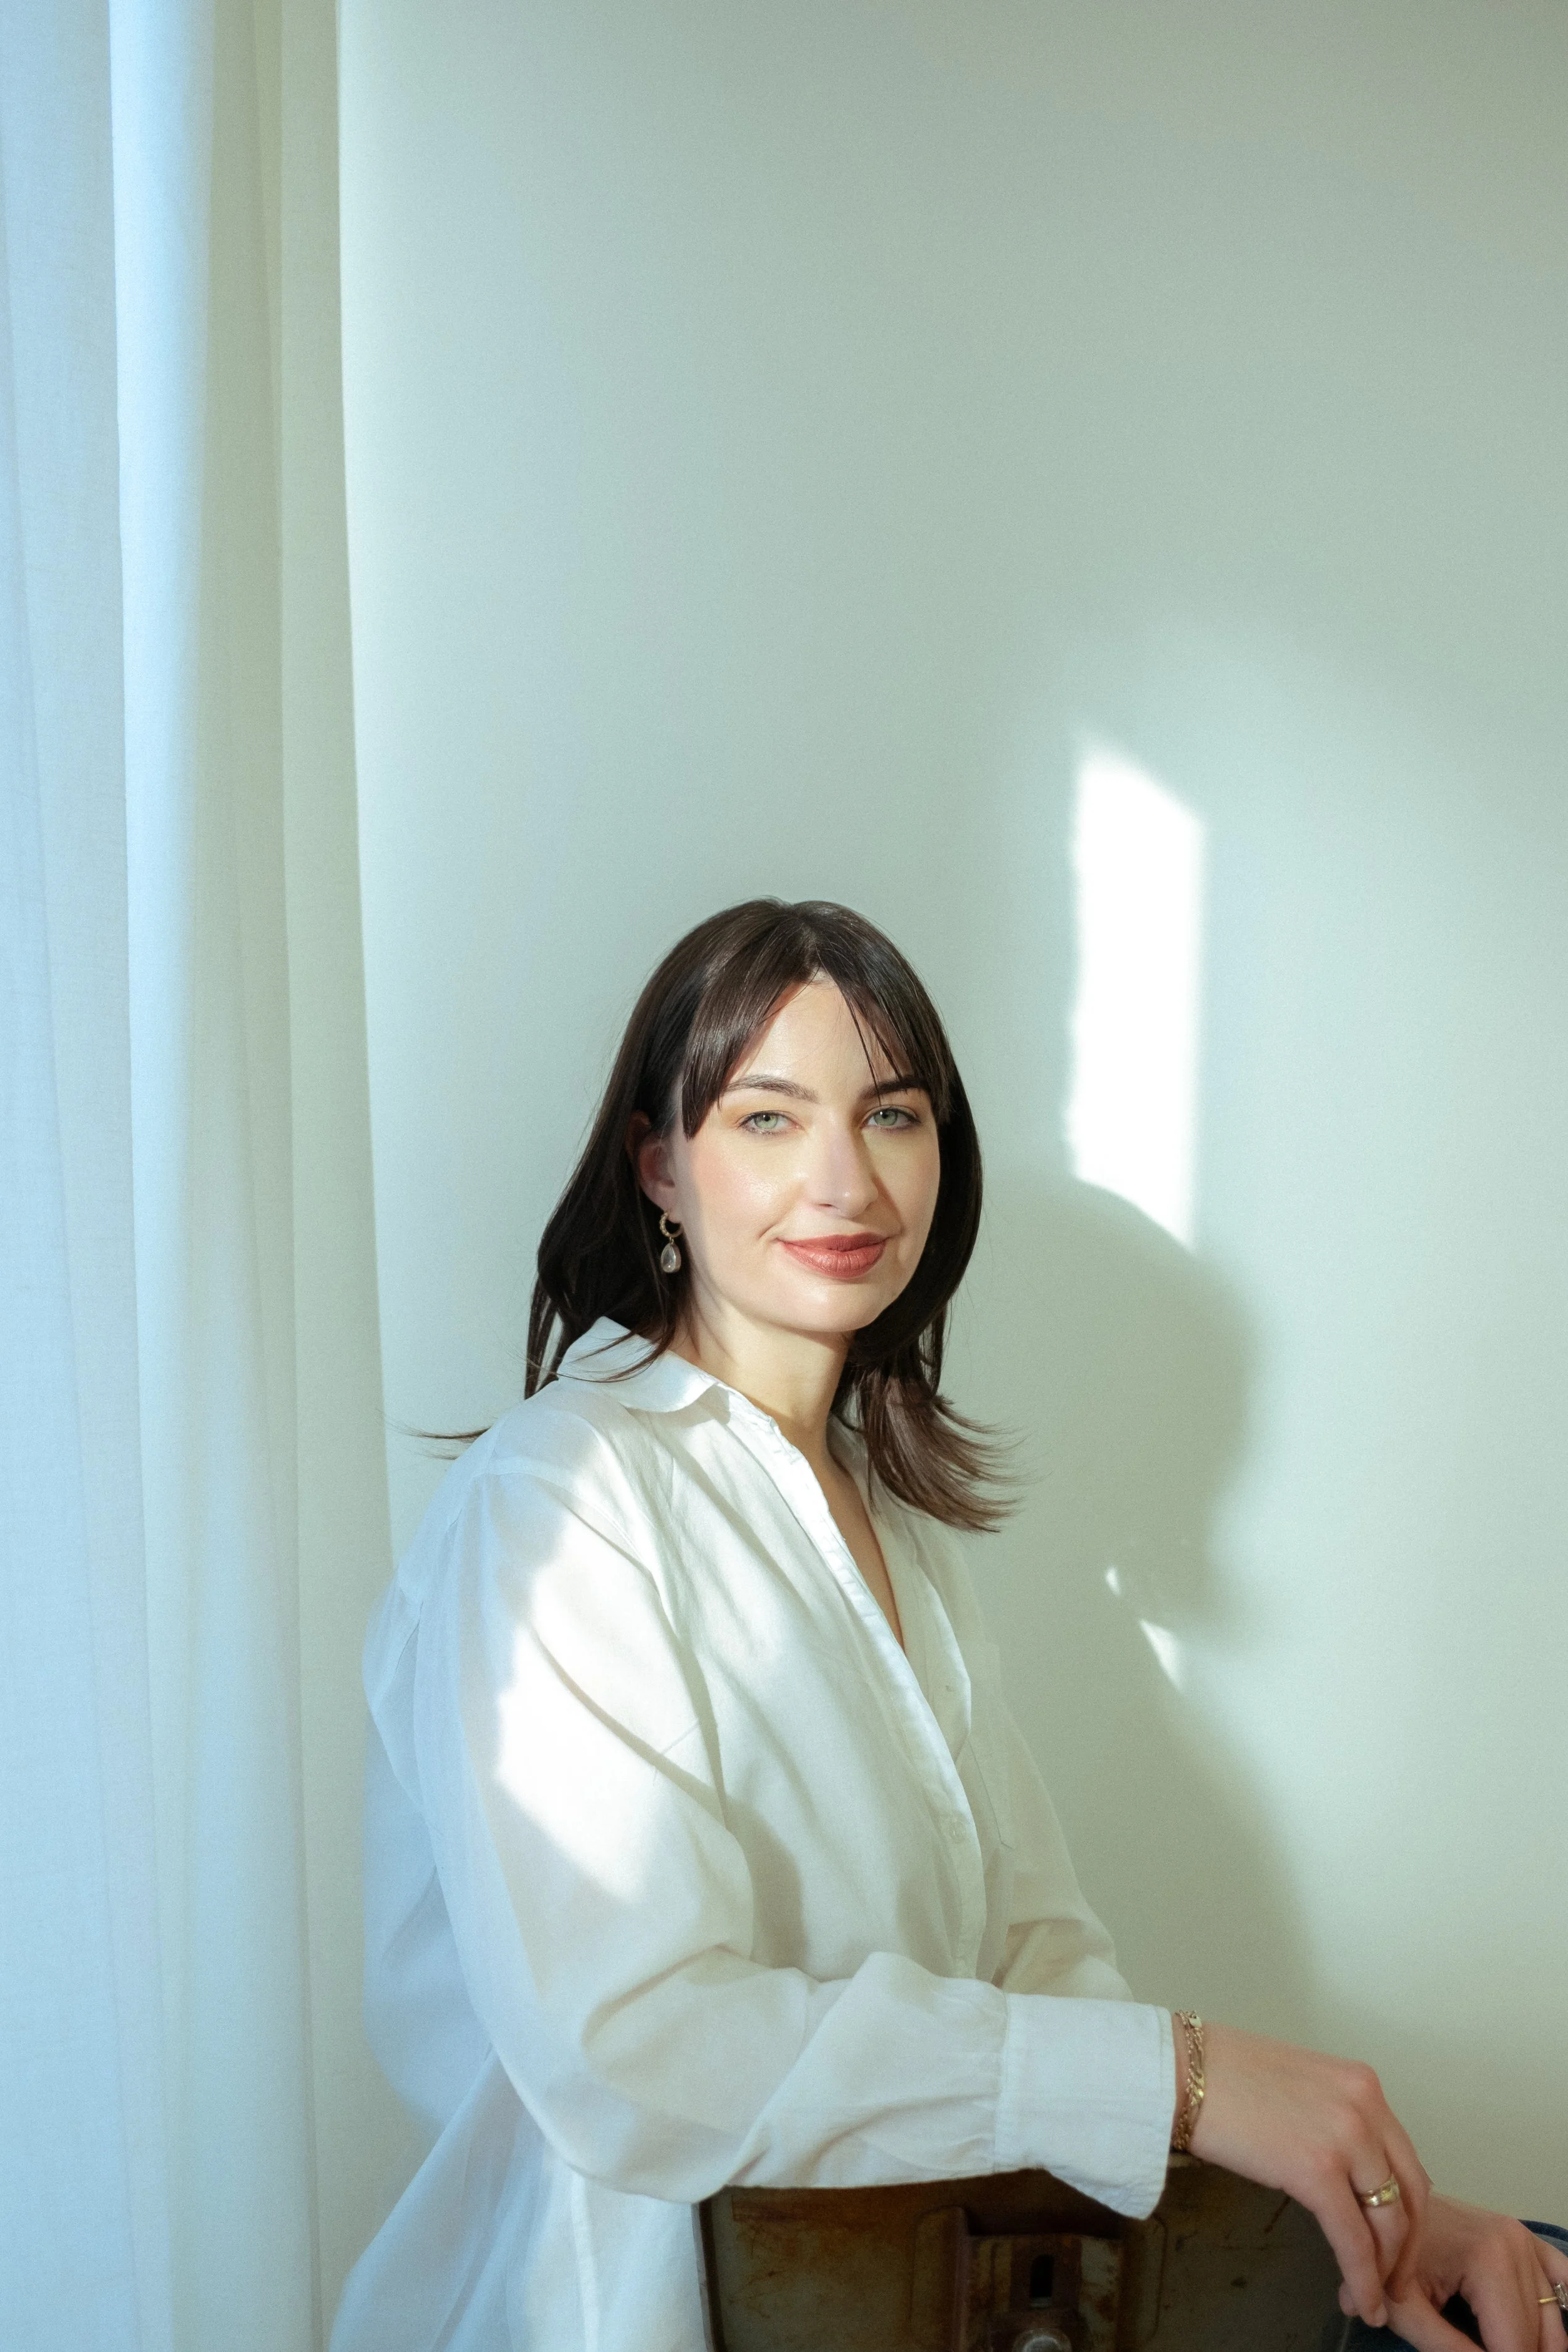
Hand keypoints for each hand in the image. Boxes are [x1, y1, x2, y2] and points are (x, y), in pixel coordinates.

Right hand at [1181, 2022, 1430, 2327]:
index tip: (1396, 2247)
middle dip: (1404, 2250)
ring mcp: (1346, 2137)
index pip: (1406, 2162)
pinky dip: (1362, 2278)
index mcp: (1362, 2085)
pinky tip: (1359, 2299)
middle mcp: (1366, 2107)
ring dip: (1385, 2272)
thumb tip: (1344, 2174)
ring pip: (1389, 2224)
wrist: (1180, 2071)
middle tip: (1392, 2283)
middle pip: (1411, 2196)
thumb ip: (1333, 2122)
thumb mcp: (1301, 2088)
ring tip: (1371, 2300)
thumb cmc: (1224, 2076)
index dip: (1407, 2215)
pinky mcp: (1318, 2170)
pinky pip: (1353, 2239)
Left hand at [1375, 2197, 1567, 2351]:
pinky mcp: (1525, 2238)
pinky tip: (1543, 2332)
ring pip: (1553, 2316)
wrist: (1382, 2208)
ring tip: (1497, 2346)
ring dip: (1536, 2344)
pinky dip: (1557, 2311)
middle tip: (1476, 2349)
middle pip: (1537, 2333)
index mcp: (1488, 2259)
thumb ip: (1450, 2351)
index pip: (1515, 2343)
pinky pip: (1561, 2279)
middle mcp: (1516, 2244)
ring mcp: (1524, 2237)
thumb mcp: (1406, 2312)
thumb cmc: (1388, 2257)